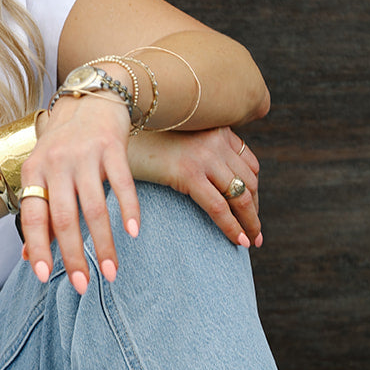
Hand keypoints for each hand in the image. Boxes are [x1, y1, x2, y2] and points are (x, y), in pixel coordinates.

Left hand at [17, 95, 139, 294]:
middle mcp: (57, 163)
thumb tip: (29, 259)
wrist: (90, 97)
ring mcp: (85, 155)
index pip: (34, 216)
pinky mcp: (112, 147)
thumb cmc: (64, 144)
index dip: (37, 247)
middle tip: (84, 286)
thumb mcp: (44, 172)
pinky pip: (122, 184)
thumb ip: (40, 215)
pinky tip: (133, 233)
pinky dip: (129, 210)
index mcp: (35, 171)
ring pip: (94, 207)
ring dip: (104, 244)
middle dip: (74, 256)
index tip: (43, 277)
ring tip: (111, 272)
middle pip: (65, 218)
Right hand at [126, 127, 260, 248]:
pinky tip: (240, 241)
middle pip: (249, 181)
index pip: (250, 165)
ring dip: (251, 222)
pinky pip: (220, 207)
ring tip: (251, 240)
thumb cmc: (143, 146)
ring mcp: (204, 156)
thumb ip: (201, 153)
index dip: (254, 192)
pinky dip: (233, 227)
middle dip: (254, 210)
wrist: (113, 139)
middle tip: (255, 232)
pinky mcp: (189, 173)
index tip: (251, 211)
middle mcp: (216, 140)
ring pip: (241, 196)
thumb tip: (217, 183)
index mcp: (217, 129)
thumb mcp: (180, 142)